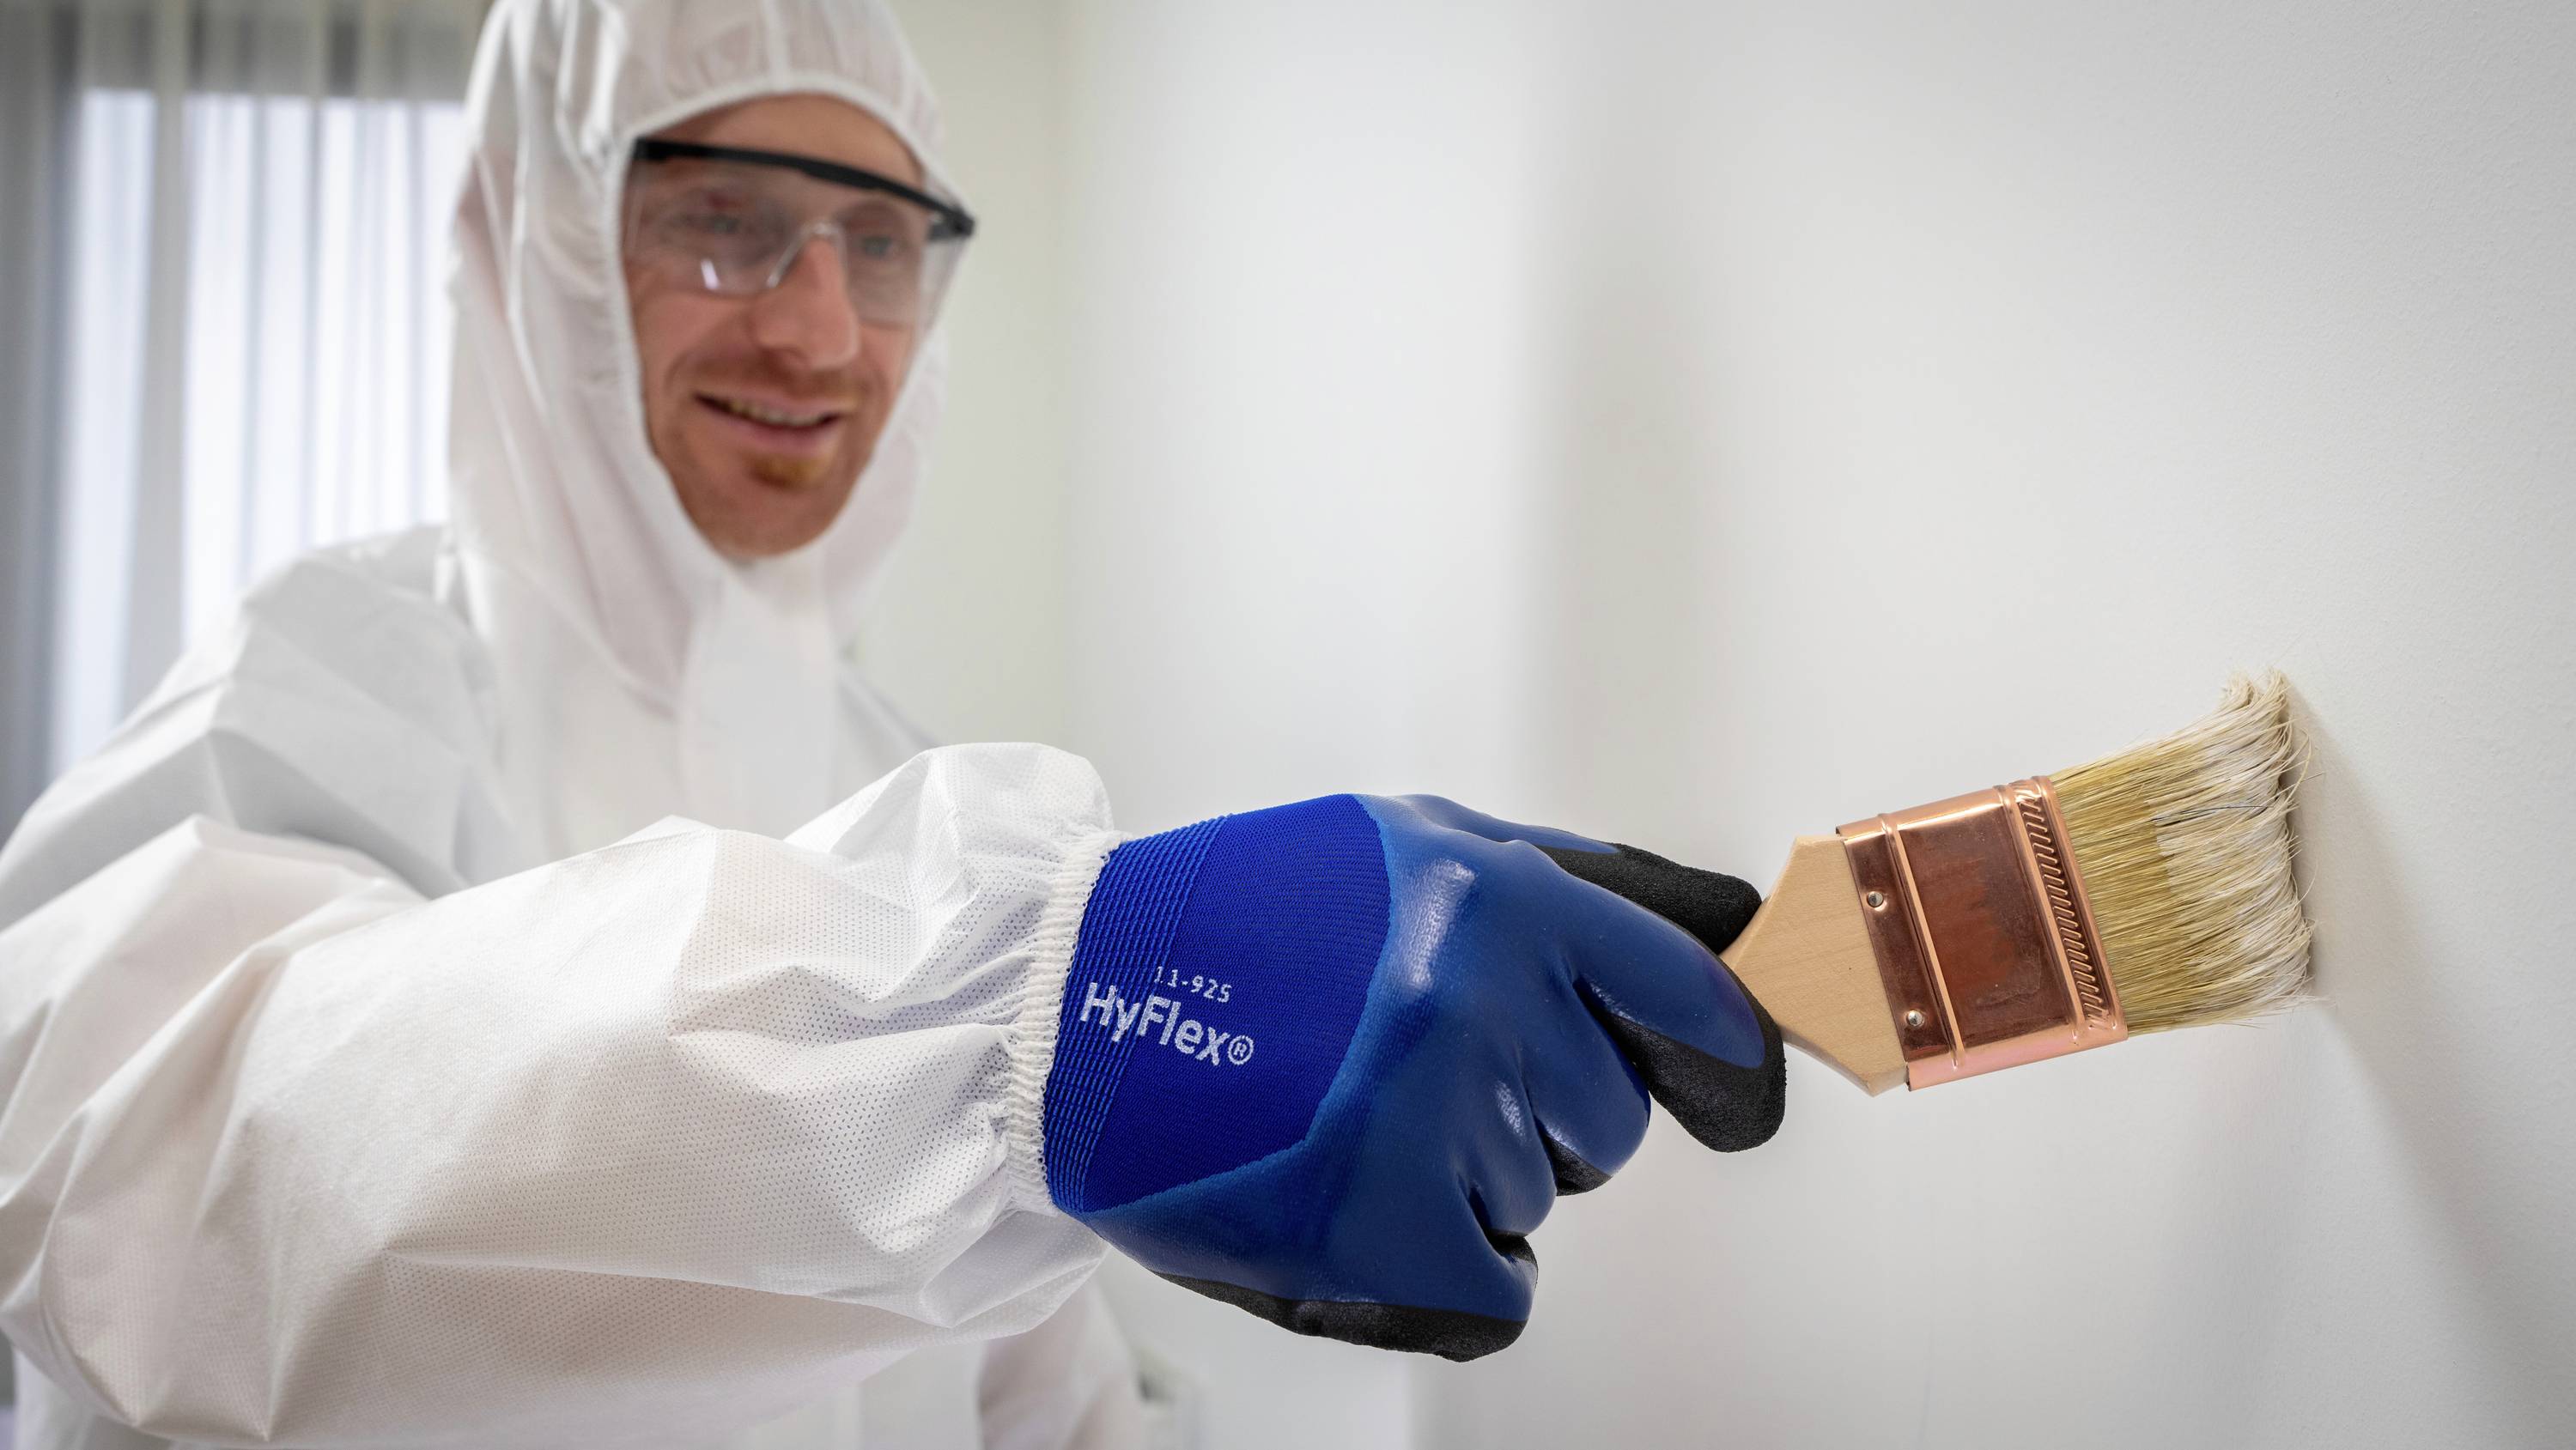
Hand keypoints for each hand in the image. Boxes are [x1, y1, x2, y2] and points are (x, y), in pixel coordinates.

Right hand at [1039, 794, 1781, 1359]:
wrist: (1064, 1007)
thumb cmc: (1233, 920)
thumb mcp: (1401, 840)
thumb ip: (1555, 879)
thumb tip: (1712, 932)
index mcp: (1492, 894)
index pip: (1682, 989)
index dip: (1721, 1051)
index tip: (1738, 1088)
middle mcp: (1473, 995)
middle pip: (1607, 1121)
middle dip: (1536, 1114)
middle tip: (1414, 1079)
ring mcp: (1426, 1113)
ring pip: (1540, 1203)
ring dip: (1467, 1183)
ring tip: (1352, 1120)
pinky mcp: (1374, 1223)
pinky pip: (1497, 1292)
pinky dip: (1445, 1275)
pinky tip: (1365, 1209)